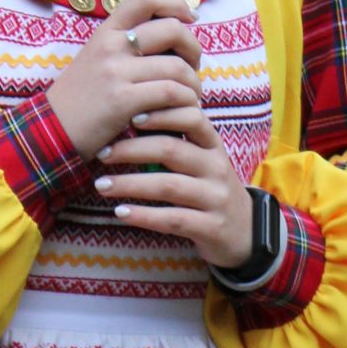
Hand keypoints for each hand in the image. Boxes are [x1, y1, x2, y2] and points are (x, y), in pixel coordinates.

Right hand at [43, 0, 201, 158]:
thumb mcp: (97, 59)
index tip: (189, 19)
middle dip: (194, 48)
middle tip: (193, 66)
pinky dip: (185, 102)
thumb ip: (126, 47)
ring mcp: (116, 73)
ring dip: (193, 84)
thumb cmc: (81, 98)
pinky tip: (182, 110)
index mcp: (106, 31)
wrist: (52, 130)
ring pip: (176, 67)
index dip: (175, 2)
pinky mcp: (122, 101)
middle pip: (172, 29)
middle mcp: (111, 46)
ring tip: (191, 95)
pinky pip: (170, 93)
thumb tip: (172, 39)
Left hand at [93, 105, 255, 268]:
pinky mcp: (211, 227)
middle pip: (171, 150)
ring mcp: (216, 198)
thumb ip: (176, 142)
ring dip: (130, 184)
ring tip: (101, 185)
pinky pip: (173, 219)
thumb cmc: (210, 190)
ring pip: (169, 185)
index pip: (192, 118)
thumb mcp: (201, 161)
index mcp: (212, 146)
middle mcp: (217, 168)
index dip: (161, 114)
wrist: (245, 233)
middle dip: (132, 150)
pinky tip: (120, 212)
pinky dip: (144, 215)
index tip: (130, 118)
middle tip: (101, 153)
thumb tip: (129, 118)